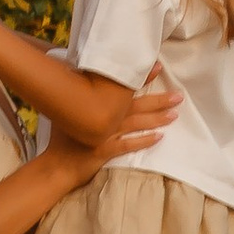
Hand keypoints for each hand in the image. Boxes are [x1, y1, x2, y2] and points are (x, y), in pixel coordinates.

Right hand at [46, 76, 178, 188]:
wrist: (56, 165)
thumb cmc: (62, 138)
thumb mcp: (68, 111)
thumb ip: (81, 94)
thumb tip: (90, 77)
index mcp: (94, 102)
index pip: (121, 86)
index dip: (141, 77)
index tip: (158, 67)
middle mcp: (100, 115)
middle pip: (135, 105)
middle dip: (158, 100)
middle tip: (178, 95)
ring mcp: (102, 133)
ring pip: (135, 123)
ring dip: (156, 119)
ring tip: (174, 115)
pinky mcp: (103, 150)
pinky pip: (127, 144)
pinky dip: (143, 141)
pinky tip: (158, 138)